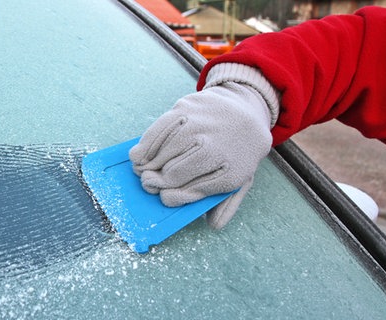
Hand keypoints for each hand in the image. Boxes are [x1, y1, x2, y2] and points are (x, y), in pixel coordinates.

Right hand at [129, 82, 272, 227]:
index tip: (164, 198)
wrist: (246, 108)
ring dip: (146, 166)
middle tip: (148, 185)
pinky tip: (140, 155)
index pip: (188, 193)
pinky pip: (157, 131)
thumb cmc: (239, 150)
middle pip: (172, 174)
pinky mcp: (185, 110)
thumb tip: (212, 225)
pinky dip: (144, 146)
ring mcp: (198, 127)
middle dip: (155, 184)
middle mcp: (213, 149)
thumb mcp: (243, 178)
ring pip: (162, 153)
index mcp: (230, 172)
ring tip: (141, 171)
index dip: (171, 199)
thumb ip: (227, 203)